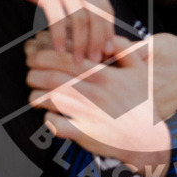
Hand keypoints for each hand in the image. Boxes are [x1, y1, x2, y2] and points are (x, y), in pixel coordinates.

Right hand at [4, 0, 113, 62]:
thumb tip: (98, 30)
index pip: (107, 10)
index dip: (108, 33)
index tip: (108, 50)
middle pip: (97, 17)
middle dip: (97, 42)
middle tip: (94, 60)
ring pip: (80, 20)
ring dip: (80, 44)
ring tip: (78, 60)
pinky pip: (58, 20)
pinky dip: (60, 38)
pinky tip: (59, 50)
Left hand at [26, 38, 170, 176]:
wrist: (146, 139)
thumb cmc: (141, 104)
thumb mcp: (139, 72)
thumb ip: (125, 50)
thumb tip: (107, 38)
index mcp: (104, 75)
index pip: (67, 60)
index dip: (44, 57)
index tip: (34, 57)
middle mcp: (94, 92)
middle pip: (53, 78)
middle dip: (34, 74)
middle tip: (29, 74)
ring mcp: (88, 113)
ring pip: (51, 100)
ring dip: (36, 96)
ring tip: (33, 94)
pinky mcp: (85, 133)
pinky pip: (57, 125)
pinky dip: (48, 120)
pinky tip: (48, 116)